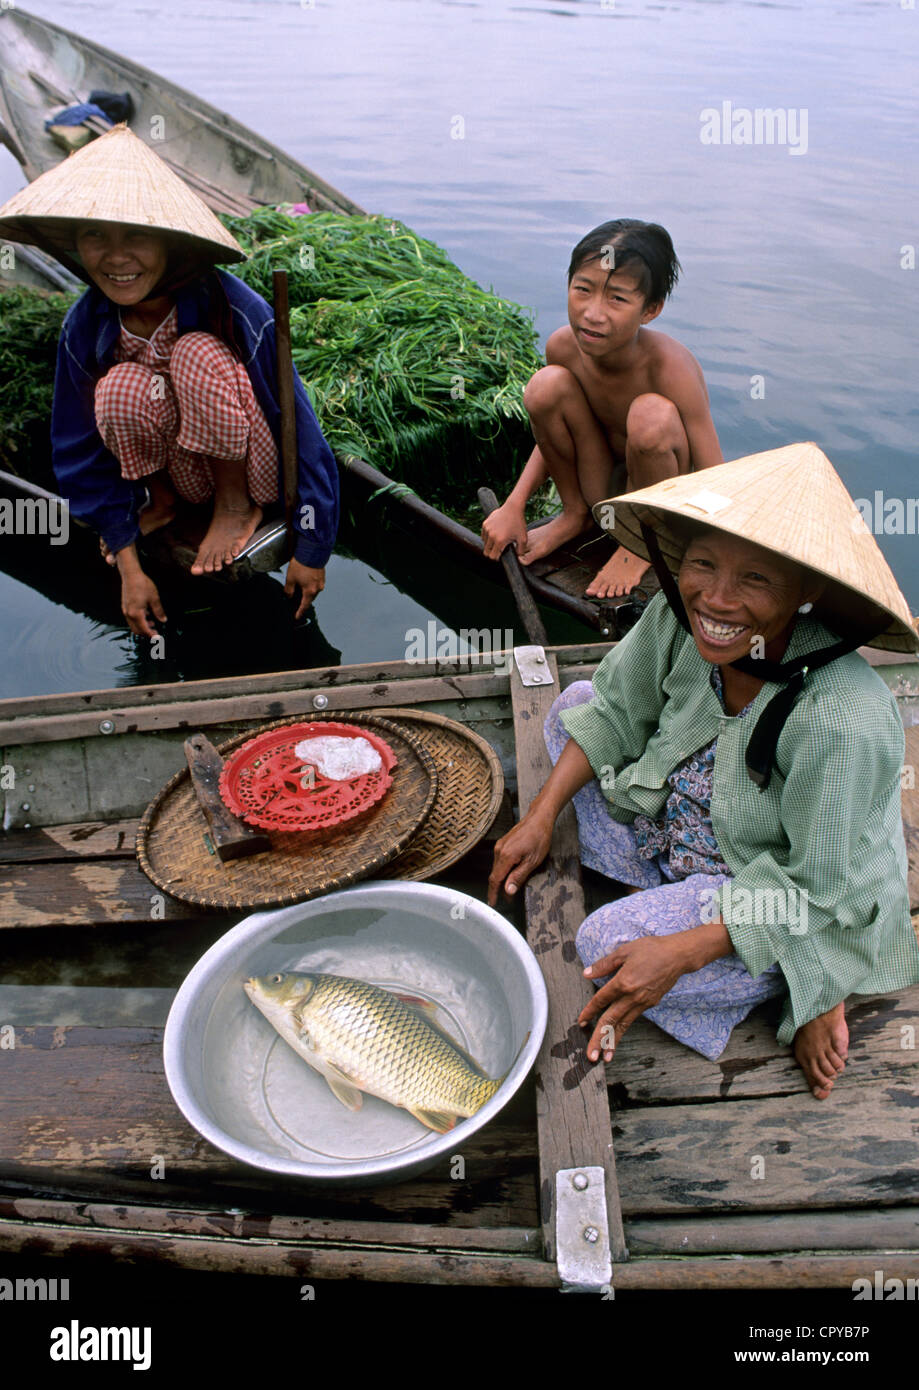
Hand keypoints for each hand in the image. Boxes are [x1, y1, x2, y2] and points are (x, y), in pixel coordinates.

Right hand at [120, 569, 165, 638]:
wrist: (130, 574)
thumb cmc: (143, 584)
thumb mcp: (154, 598)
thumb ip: (159, 611)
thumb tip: (163, 620)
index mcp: (136, 613)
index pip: (144, 630)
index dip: (152, 635)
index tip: (158, 638)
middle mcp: (128, 614)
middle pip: (137, 630)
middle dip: (147, 633)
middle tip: (156, 632)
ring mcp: (125, 610)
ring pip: (133, 625)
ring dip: (142, 627)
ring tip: (153, 623)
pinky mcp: (125, 606)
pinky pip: (131, 619)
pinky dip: (139, 621)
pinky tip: (147, 615)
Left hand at [285, 559, 324, 618]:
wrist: (311, 551)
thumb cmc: (301, 565)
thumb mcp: (290, 578)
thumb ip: (288, 590)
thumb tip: (288, 596)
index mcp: (310, 592)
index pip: (304, 606)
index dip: (300, 612)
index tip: (297, 617)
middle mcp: (317, 589)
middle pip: (309, 598)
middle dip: (302, 599)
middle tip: (294, 599)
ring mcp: (321, 582)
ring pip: (312, 591)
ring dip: (306, 590)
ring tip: (298, 585)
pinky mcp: (322, 576)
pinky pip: (315, 584)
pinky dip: (309, 584)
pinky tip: (304, 578)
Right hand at [482, 503, 527, 560]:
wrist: (513, 507)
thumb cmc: (519, 523)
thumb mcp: (523, 538)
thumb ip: (520, 551)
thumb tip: (517, 558)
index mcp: (500, 541)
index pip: (492, 556)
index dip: (496, 558)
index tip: (501, 555)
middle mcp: (491, 536)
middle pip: (486, 552)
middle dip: (492, 553)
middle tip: (499, 550)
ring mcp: (487, 529)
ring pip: (484, 543)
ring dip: (490, 545)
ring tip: (499, 541)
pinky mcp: (485, 524)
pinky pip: (483, 535)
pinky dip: (488, 537)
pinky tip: (496, 534)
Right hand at [487, 809, 553, 905]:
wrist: (539, 819)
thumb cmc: (539, 837)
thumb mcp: (533, 861)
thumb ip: (518, 877)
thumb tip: (508, 891)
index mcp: (506, 856)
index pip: (495, 879)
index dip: (493, 893)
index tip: (493, 903)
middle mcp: (499, 850)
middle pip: (495, 874)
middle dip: (499, 888)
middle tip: (506, 900)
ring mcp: (500, 846)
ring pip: (497, 868)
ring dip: (501, 879)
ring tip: (510, 888)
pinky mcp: (502, 843)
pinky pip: (499, 860)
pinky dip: (503, 870)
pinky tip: (511, 874)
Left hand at [578, 935, 687, 1062]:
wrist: (678, 956)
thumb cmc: (651, 949)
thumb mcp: (624, 951)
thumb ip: (604, 964)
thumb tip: (587, 973)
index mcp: (623, 982)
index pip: (601, 1000)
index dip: (589, 1011)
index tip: (580, 1022)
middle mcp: (632, 997)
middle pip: (611, 1021)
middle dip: (599, 1039)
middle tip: (591, 1056)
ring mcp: (643, 1002)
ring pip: (624, 1025)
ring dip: (614, 1041)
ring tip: (606, 1057)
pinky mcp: (651, 1004)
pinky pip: (633, 1018)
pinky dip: (625, 1029)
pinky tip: (618, 1036)